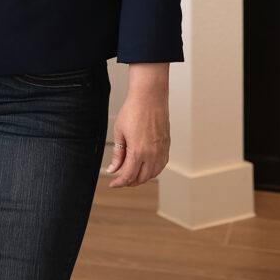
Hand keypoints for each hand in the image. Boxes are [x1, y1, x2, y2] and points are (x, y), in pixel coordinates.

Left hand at [105, 63, 170, 187]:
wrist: (149, 96)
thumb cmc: (133, 109)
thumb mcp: (119, 131)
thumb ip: (117, 153)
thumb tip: (113, 169)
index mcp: (138, 151)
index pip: (128, 176)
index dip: (119, 183)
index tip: (113, 184)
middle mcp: (152, 154)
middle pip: (141, 178)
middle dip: (130, 181)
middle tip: (121, 179)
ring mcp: (161, 150)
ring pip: (153, 174)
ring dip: (142, 177)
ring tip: (132, 173)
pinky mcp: (167, 145)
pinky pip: (161, 165)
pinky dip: (153, 170)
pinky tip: (146, 166)